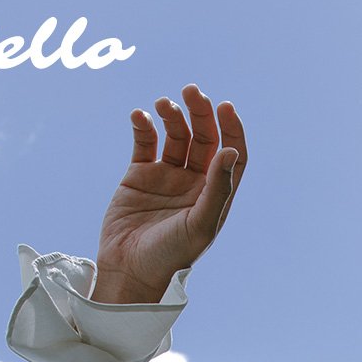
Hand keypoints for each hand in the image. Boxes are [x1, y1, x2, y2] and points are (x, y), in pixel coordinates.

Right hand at [92, 85, 247, 303]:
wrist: (130, 271)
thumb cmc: (171, 256)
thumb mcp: (200, 225)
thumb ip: (217, 189)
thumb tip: (230, 150)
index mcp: (215, 195)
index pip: (231, 154)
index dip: (231, 128)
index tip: (225, 107)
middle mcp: (193, 183)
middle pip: (203, 137)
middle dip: (200, 112)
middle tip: (192, 91)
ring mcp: (166, 177)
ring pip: (175, 135)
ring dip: (172, 114)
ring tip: (163, 104)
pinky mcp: (138, 176)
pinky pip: (144, 142)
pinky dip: (143, 125)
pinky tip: (141, 116)